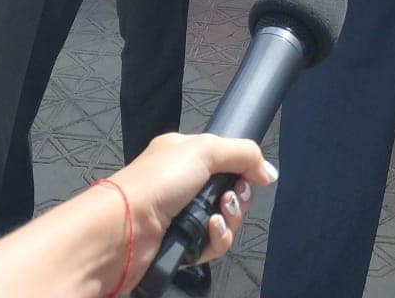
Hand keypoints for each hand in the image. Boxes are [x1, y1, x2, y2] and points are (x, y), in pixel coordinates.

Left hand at [112, 133, 277, 282]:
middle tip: (230, 197)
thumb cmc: (157, 181)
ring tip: (216, 216)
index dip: (242, 170)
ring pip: (226, 220)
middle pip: (231, 192)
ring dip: (229, 219)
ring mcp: (184, 216)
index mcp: (186, 155)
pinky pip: (214, 244)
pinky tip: (209, 231)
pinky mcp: (184, 245)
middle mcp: (185, 184)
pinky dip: (217, 238)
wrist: (125, 228)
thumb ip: (243, 154)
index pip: (227, 160)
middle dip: (239, 197)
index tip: (249, 176)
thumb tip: (269, 172)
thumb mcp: (204, 150)